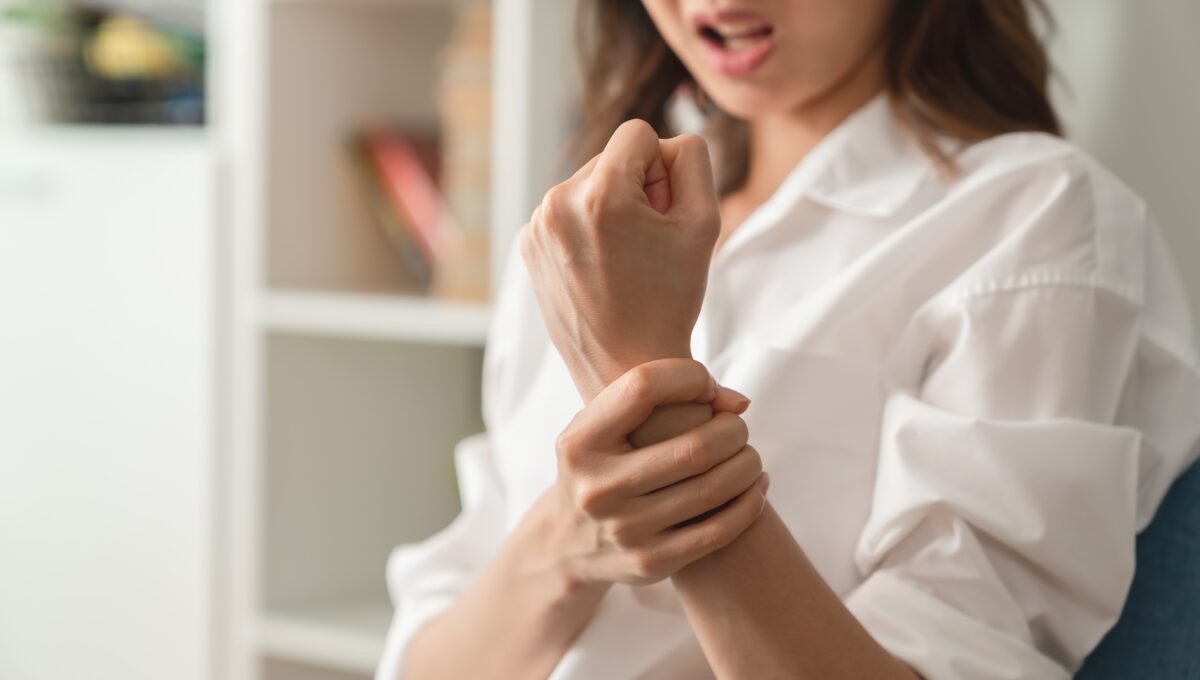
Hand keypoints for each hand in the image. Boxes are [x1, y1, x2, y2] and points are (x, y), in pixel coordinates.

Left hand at [519, 120, 721, 399]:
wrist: (627, 368)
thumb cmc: (670, 298)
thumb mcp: (704, 222)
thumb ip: (693, 159)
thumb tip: (661, 144)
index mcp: (600, 193)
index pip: (639, 135)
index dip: (663, 169)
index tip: (662, 214)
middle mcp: (557, 203)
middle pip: (611, 160)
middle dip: (635, 190)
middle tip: (646, 246)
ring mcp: (536, 227)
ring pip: (588, 186)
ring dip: (610, 210)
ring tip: (623, 261)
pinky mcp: (527, 247)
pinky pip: (566, 213)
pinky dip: (586, 231)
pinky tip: (600, 269)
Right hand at [533, 358, 767, 586]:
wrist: (567, 541)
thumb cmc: (602, 463)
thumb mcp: (601, 425)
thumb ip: (658, 400)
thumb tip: (739, 403)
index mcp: (581, 442)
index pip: (643, 387)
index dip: (689, 378)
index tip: (708, 389)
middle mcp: (597, 488)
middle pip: (695, 448)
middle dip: (733, 431)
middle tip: (737, 428)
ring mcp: (624, 531)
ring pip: (714, 488)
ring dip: (747, 464)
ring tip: (748, 455)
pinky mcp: (650, 562)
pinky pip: (719, 531)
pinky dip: (748, 503)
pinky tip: (755, 487)